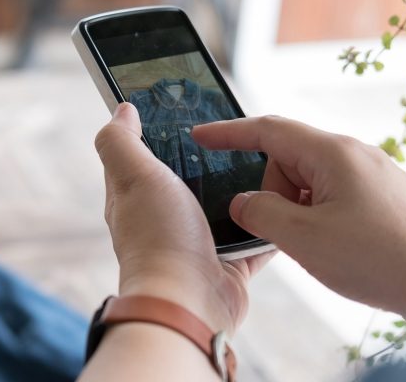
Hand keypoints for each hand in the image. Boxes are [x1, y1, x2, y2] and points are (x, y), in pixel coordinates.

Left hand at [95, 103, 272, 333]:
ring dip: (244, 187)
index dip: (160, 128)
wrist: (188, 302)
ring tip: (270, 158)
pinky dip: (267, 222)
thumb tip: (121, 110)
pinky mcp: (228, 261)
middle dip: (212, 156)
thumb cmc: (158, 237)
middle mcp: (165, 218)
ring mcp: (197, 240)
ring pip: (225, 204)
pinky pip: (253, 235)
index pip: (146, 152)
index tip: (187, 104)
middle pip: (190, 176)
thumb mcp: (134, 176)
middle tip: (240, 131)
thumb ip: (121, 141)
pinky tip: (283, 202)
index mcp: (137, 195)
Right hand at [192, 116, 405, 370]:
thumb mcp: (303, 238)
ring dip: (297, 210)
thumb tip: (244, 202)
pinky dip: (317, 217)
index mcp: (332, 154)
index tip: (199, 134)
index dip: (228, 133)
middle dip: (273, 193)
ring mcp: (370, 174)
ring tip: (319, 245)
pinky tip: (335, 246)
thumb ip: (260, 213)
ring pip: (308, 182)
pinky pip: (330, 196)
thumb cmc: (380, 259)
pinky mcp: (380, 196)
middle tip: (288, 232)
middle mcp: (353, 155)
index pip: (267, 130)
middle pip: (287, 160)